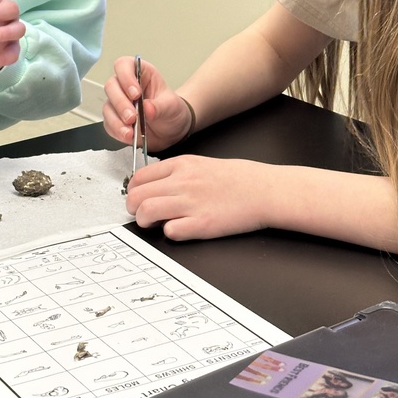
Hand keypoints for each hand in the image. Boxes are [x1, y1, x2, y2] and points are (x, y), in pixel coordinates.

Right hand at [103, 56, 192, 150]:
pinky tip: (127, 135)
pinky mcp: (115, 120)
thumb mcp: (172, 106)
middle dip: (120, 103)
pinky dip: (117, 131)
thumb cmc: (171, 110)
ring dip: (117, 120)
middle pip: (111, 86)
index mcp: (140, 74)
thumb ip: (160, 106)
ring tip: (130, 131)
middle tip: (132, 116)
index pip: (123, 65)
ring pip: (107, 106)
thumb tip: (148, 108)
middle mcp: (125, 86)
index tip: (135, 93)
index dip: (126, 77)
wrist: (172, 130)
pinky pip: (108, 124)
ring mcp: (118, 103)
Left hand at [125, 155, 271, 239]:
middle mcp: (182, 182)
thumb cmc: (237, 179)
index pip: (139, 177)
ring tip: (153, 223)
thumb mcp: (201, 164)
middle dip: (133, 208)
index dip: (133, 191)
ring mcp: (192, 203)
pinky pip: (170, 231)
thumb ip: (176, 174)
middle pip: (137, 195)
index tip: (137, 198)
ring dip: (144, 221)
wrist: (264, 190)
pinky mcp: (202, 224)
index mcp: (181, 165)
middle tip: (140, 214)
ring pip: (146, 211)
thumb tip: (153, 187)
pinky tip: (179, 229)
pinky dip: (170, 232)